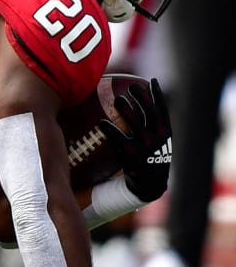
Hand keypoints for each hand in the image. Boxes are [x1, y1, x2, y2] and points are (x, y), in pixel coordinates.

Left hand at [98, 78, 171, 202]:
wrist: (150, 184)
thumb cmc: (151, 158)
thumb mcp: (158, 142)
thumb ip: (152, 126)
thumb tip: (140, 106)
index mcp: (165, 132)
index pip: (163, 110)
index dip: (158, 95)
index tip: (153, 81)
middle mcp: (157, 137)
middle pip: (150, 112)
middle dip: (142, 97)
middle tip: (132, 86)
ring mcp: (145, 146)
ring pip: (136, 123)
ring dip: (127, 109)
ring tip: (118, 98)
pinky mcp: (131, 155)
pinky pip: (119, 139)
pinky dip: (110, 129)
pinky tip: (101, 122)